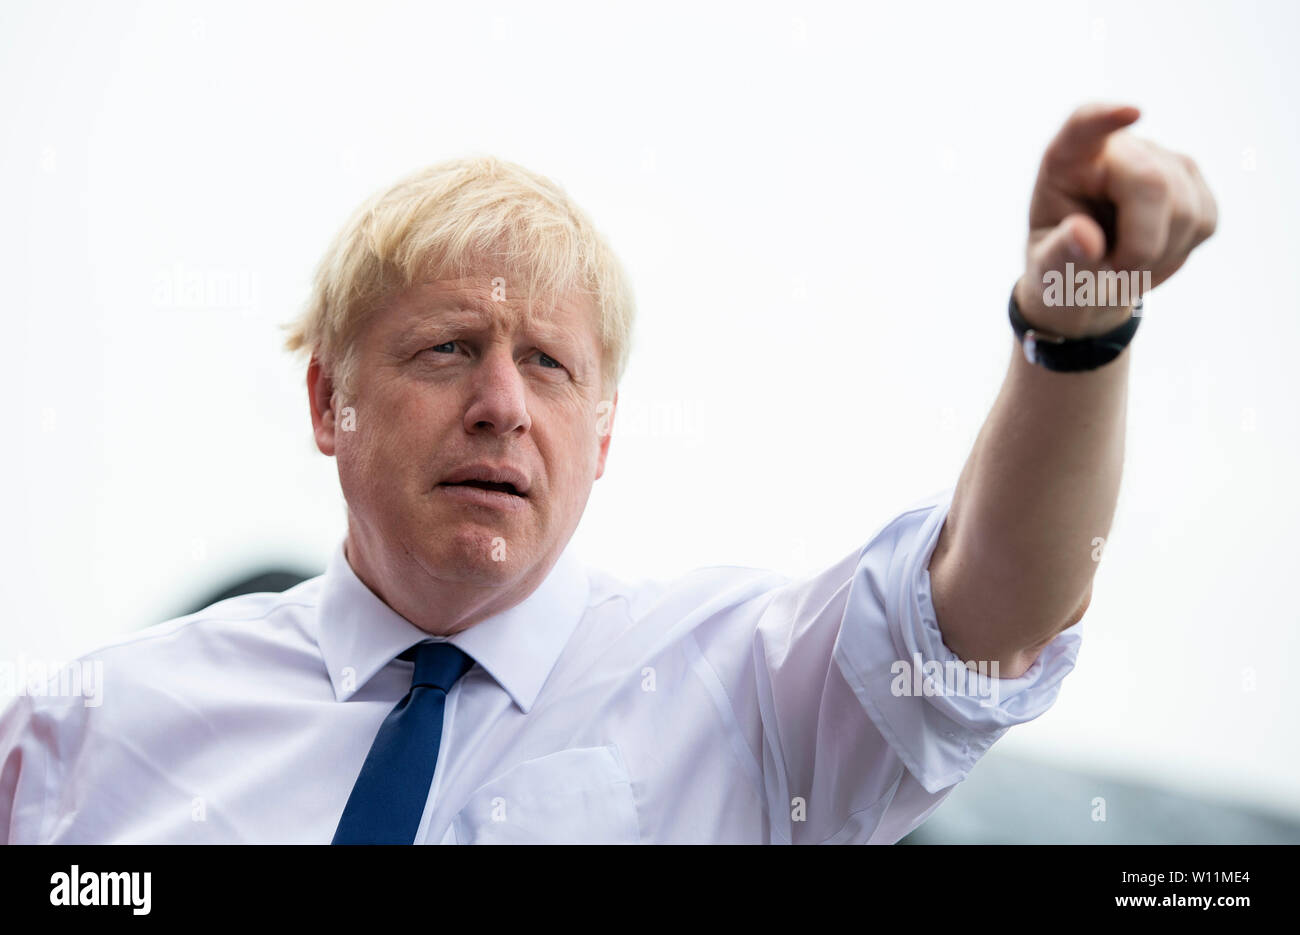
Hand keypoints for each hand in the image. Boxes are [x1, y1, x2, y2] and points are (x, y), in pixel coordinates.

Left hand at [1013, 103, 1217, 338]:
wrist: (1091, 279)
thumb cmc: (1061, 270)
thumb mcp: (1048, 272)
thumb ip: (1060, 255)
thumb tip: (1084, 236)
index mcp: (1066, 162)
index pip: (1083, 126)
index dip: (1104, 119)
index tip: (1131, 113)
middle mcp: (1115, 150)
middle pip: (1152, 183)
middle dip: (1142, 244)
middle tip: (1117, 271)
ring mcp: (1160, 159)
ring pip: (1185, 208)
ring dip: (1159, 254)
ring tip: (1127, 261)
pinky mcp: (1192, 180)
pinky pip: (1204, 222)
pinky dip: (1180, 251)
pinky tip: (1152, 251)